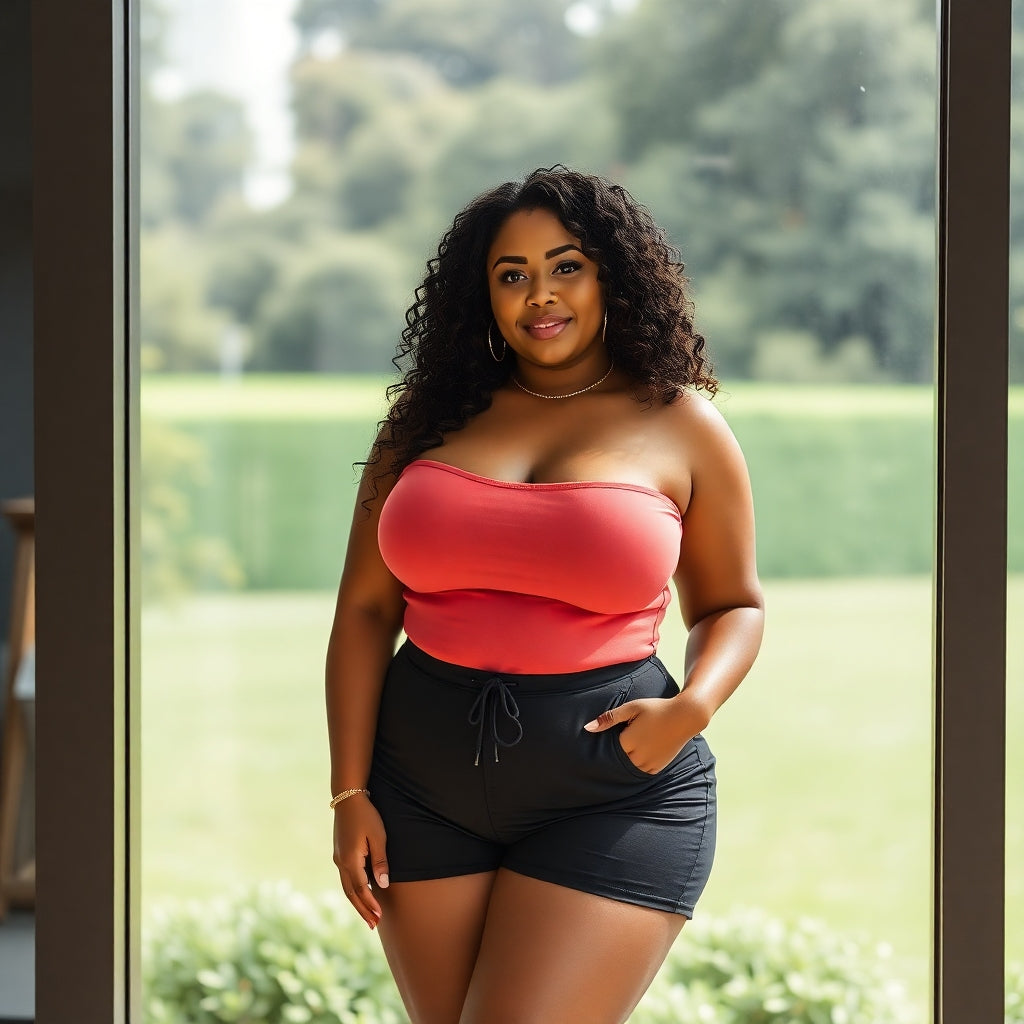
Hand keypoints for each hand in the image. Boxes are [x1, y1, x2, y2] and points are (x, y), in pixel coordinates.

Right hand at [333, 793, 388, 927]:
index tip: (379, 918)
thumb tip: (382, 884)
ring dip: (357, 902)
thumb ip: (380, 861)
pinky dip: (353, 890)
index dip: (370, 905)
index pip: (361, 889)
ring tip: (368, 915)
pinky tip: (362, 894)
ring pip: (346, 887)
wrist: (347, 798)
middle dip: (362, 910)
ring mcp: (338, 858)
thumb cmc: (366, 815)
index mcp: (350, 860)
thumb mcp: (378, 836)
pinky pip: (346, 878)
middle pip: (351, 893)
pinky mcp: (339, 853)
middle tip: (373, 925)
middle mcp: (341, 862)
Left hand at [584, 695, 707, 773]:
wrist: (685, 716)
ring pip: (628, 767)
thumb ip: (609, 718)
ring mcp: (649, 764)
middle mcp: (638, 756)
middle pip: (617, 760)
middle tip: (619, 742)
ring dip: (626, 759)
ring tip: (631, 746)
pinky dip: (637, 764)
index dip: (606, 743)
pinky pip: (641, 771)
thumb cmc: (657, 708)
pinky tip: (638, 753)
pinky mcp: (658, 768)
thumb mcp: (632, 708)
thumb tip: (587, 728)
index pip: (608, 749)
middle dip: (616, 752)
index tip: (608, 736)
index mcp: (629, 741)